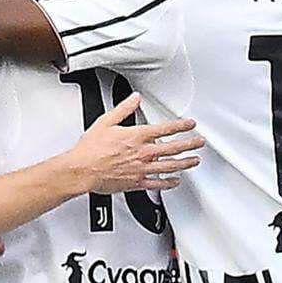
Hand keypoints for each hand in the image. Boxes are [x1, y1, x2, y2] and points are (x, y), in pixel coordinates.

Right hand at [65, 93, 201, 193]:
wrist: (82, 170)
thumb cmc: (91, 149)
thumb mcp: (106, 122)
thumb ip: (123, 109)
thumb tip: (134, 98)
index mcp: (137, 137)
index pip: (166, 129)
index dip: (181, 125)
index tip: (190, 124)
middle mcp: (143, 153)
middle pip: (174, 148)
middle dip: (190, 144)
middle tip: (199, 142)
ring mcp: (142, 169)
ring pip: (170, 166)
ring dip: (185, 163)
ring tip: (194, 161)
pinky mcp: (137, 183)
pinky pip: (157, 184)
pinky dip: (169, 183)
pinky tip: (175, 181)